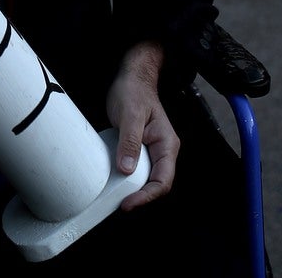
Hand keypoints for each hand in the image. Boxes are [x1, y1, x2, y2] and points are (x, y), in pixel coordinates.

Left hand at [105, 40, 178, 210]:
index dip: (147, 196)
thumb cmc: (134, 91)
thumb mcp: (130, 114)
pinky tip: (114, 181)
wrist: (131, 77)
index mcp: (167, 144)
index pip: (163, 180)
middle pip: (156, 184)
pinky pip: (137, 169)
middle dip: (140, 197)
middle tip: (119, 204)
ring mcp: (151, 150)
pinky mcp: (140, 149)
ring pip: (146, 179)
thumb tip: (126, 168)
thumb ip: (130, 141)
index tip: (128, 203)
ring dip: (133, 189)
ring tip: (115, 196)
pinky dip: (127, 179)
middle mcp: (162, 150)